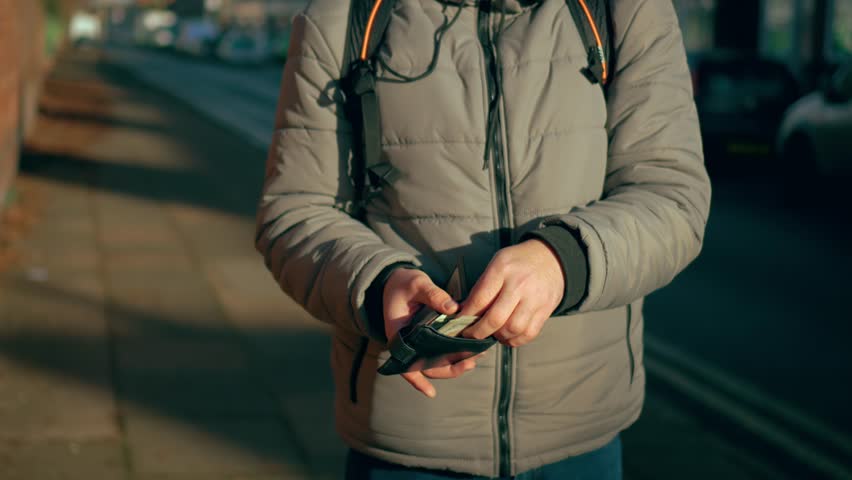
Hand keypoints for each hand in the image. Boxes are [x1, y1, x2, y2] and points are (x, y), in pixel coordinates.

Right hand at [383, 268, 481, 397]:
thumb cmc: (404, 283)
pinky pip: (440, 352)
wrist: (397, 281)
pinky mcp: (428, 337)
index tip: (431, 393)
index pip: (407, 364)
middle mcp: (408, 343)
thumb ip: (433, 295)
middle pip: (427, 366)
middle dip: (449, 369)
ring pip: (436, 362)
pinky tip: (468, 362)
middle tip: (471, 362)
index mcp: (398, 335)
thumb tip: (454, 309)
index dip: (417, 380)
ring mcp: (419, 342)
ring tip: (475, 357)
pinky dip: (453, 358)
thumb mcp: (417, 284)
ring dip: (455, 364)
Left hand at [459, 239, 563, 346]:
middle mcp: (519, 285)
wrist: (551, 258)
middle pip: (495, 319)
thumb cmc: (519, 261)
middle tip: (470, 335)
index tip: (458, 323)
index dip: (466, 316)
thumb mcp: (497, 263)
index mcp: (502, 270)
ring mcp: (534, 299)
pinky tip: (507, 335)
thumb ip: (482, 287)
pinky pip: (528, 334)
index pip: (479, 300)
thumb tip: (465, 311)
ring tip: (491, 333)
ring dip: (497, 337)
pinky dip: (515, 340)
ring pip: (512, 329)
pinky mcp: (546, 310)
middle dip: (478, 332)